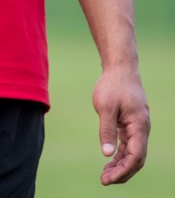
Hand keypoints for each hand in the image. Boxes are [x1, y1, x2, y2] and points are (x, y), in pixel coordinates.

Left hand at [93, 67, 149, 184]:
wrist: (119, 67)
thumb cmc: (112, 84)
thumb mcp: (105, 107)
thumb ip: (107, 130)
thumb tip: (107, 154)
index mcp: (139, 125)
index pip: (136, 156)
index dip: (123, 170)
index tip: (108, 179)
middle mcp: (142, 128)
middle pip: (136, 158)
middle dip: (122, 172)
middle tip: (104, 180)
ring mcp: (138, 126)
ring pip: (133, 152)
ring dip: (121, 165)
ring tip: (105, 175)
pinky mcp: (131, 123)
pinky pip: (129, 144)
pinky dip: (120, 154)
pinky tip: (109, 160)